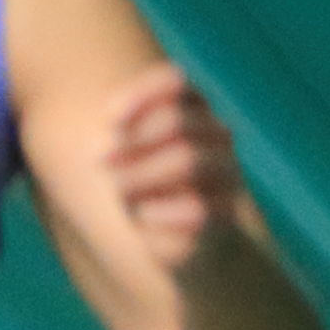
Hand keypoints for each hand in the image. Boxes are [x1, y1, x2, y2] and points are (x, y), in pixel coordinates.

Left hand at [92, 64, 244, 268]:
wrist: (191, 245)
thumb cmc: (147, 190)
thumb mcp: (126, 159)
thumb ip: (119, 137)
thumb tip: (105, 146)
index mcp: (197, 114)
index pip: (179, 83)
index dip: (143, 94)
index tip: (108, 118)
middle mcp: (218, 139)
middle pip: (178, 121)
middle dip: (132, 140)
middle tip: (101, 161)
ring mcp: (227, 175)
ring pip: (188, 159)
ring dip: (140, 175)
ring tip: (120, 191)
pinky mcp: (224, 216)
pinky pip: (197, 209)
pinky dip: (158, 212)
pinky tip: (143, 217)